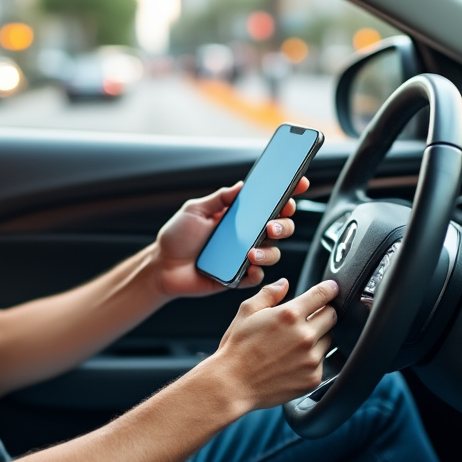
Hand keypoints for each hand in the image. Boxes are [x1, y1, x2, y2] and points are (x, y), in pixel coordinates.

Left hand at [153, 177, 309, 298]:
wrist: (162, 267)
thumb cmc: (177, 237)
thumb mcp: (195, 210)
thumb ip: (219, 198)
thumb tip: (242, 185)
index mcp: (239, 217)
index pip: (269, 204)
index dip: (288, 194)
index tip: (299, 184)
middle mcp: (247, 235)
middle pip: (281, 227)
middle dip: (284, 224)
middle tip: (272, 225)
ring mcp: (245, 257)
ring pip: (273, 252)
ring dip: (269, 251)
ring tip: (252, 251)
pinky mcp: (239, 277)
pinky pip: (257, 276)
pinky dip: (256, 272)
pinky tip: (249, 267)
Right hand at [207, 278, 338, 410]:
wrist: (232, 384)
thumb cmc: (237, 349)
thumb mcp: (246, 312)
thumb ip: (269, 294)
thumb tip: (284, 284)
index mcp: (289, 315)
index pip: (323, 295)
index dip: (329, 289)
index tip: (331, 288)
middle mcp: (304, 336)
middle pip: (332, 316)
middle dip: (323, 313)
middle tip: (307, 319)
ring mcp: (311, 359)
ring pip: (328, 340)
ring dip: (318, 338)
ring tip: (293, 345)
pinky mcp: (313, 378)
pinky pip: (322, 362)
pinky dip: (312, 360)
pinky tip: (292, 362)